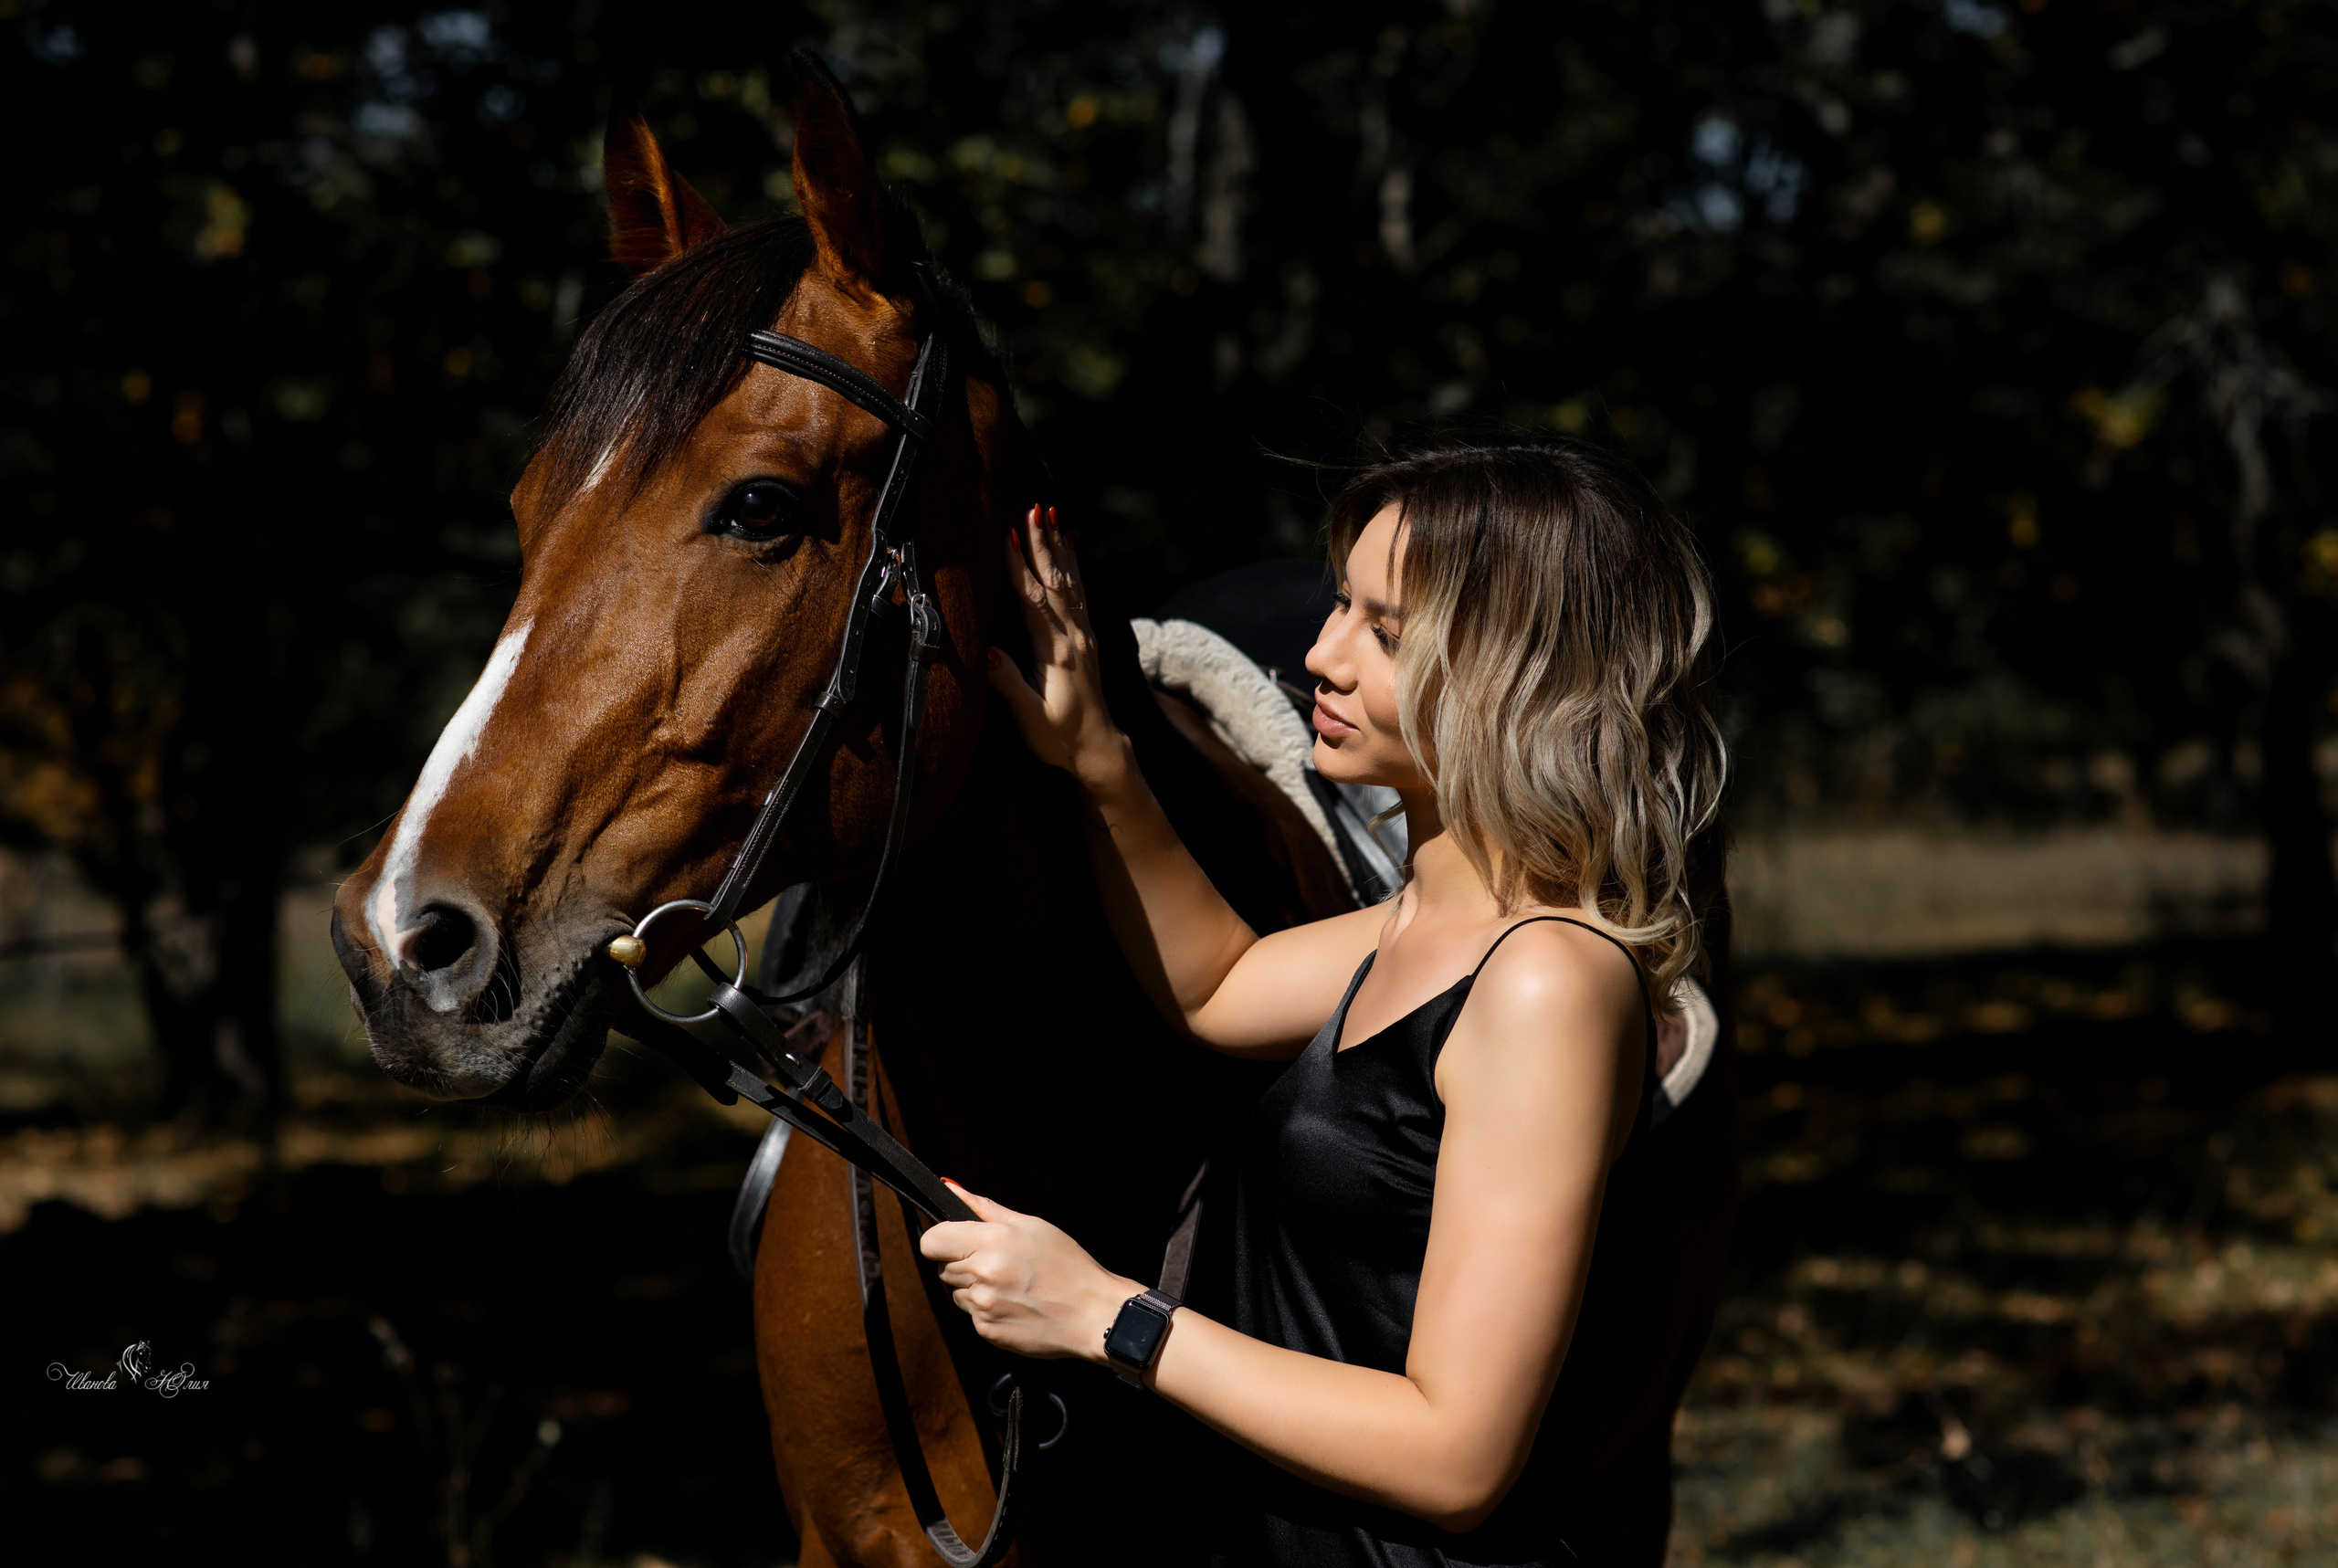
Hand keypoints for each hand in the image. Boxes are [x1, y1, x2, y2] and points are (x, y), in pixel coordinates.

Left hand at [919, 1182, 1134, 1362]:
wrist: (1092, 1313)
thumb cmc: (1068, 1266)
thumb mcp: (1031, 1225)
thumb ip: (985, 1209)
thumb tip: (951, 1189)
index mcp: (991, 1241)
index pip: (932, 1241)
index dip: (941, 1240)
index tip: (956, 1242)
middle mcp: (982, 1274)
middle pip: (942, 1266)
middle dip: (963, 1262)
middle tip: (999, 1263)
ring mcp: (983, 1305)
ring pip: (956, 1292)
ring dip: (974, 1287)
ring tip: (1011, 1285)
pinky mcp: (987, 1330)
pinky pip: (971, 1315)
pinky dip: (986, 1309)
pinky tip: (1014, 1304)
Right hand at [990, 506, 1129, 793]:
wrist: (1098, 749)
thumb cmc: (1059, 738)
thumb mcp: (1030, 718)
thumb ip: (1009, 684)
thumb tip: (986, 653)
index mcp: (1056, 653)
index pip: (1033, 603)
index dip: (1019, 569)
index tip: (1007, 536)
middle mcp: (1073, 638)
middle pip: (1053, 582)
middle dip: (1040, 544)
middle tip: (1033, 508)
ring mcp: (1083, 635)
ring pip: (1068, 581)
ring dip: (1056, 546)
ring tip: (1050, 513)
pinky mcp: (1087, 638)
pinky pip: (1080, 593)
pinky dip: (1074, 565)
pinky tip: (1071, 544)